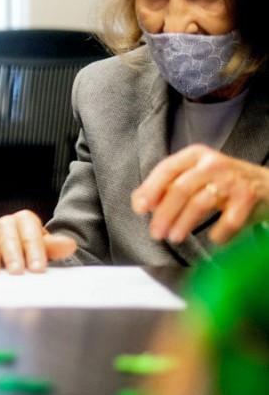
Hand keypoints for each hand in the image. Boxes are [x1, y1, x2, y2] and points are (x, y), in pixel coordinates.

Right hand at [0, 210, 77, 272]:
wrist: (16, 250)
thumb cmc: (30, 250)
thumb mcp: (43, 246)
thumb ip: (53, 247)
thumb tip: (69, 245)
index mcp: (24, 221)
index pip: (30, 234)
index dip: (35, 250)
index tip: (38, 268)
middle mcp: (4, 225)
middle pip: (8, 238)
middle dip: (12, 255)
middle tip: (16, 271)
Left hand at [132, 144, 268, 243]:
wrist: (266, 186)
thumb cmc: (220, 183)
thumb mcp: (192, 177)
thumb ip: (164, 187)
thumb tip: (138, 203)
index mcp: (194, 156)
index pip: (167, 169)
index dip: (151, 189)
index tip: (140, 209)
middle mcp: (212, 164)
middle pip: (181, 188)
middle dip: (165, 212)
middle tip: (155, 233)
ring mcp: (231, 179)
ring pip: (201, 202)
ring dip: (184, 222)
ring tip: (174, 237)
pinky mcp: (248, 196)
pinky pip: (231, 218)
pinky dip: (221, 231)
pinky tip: (213, 239)